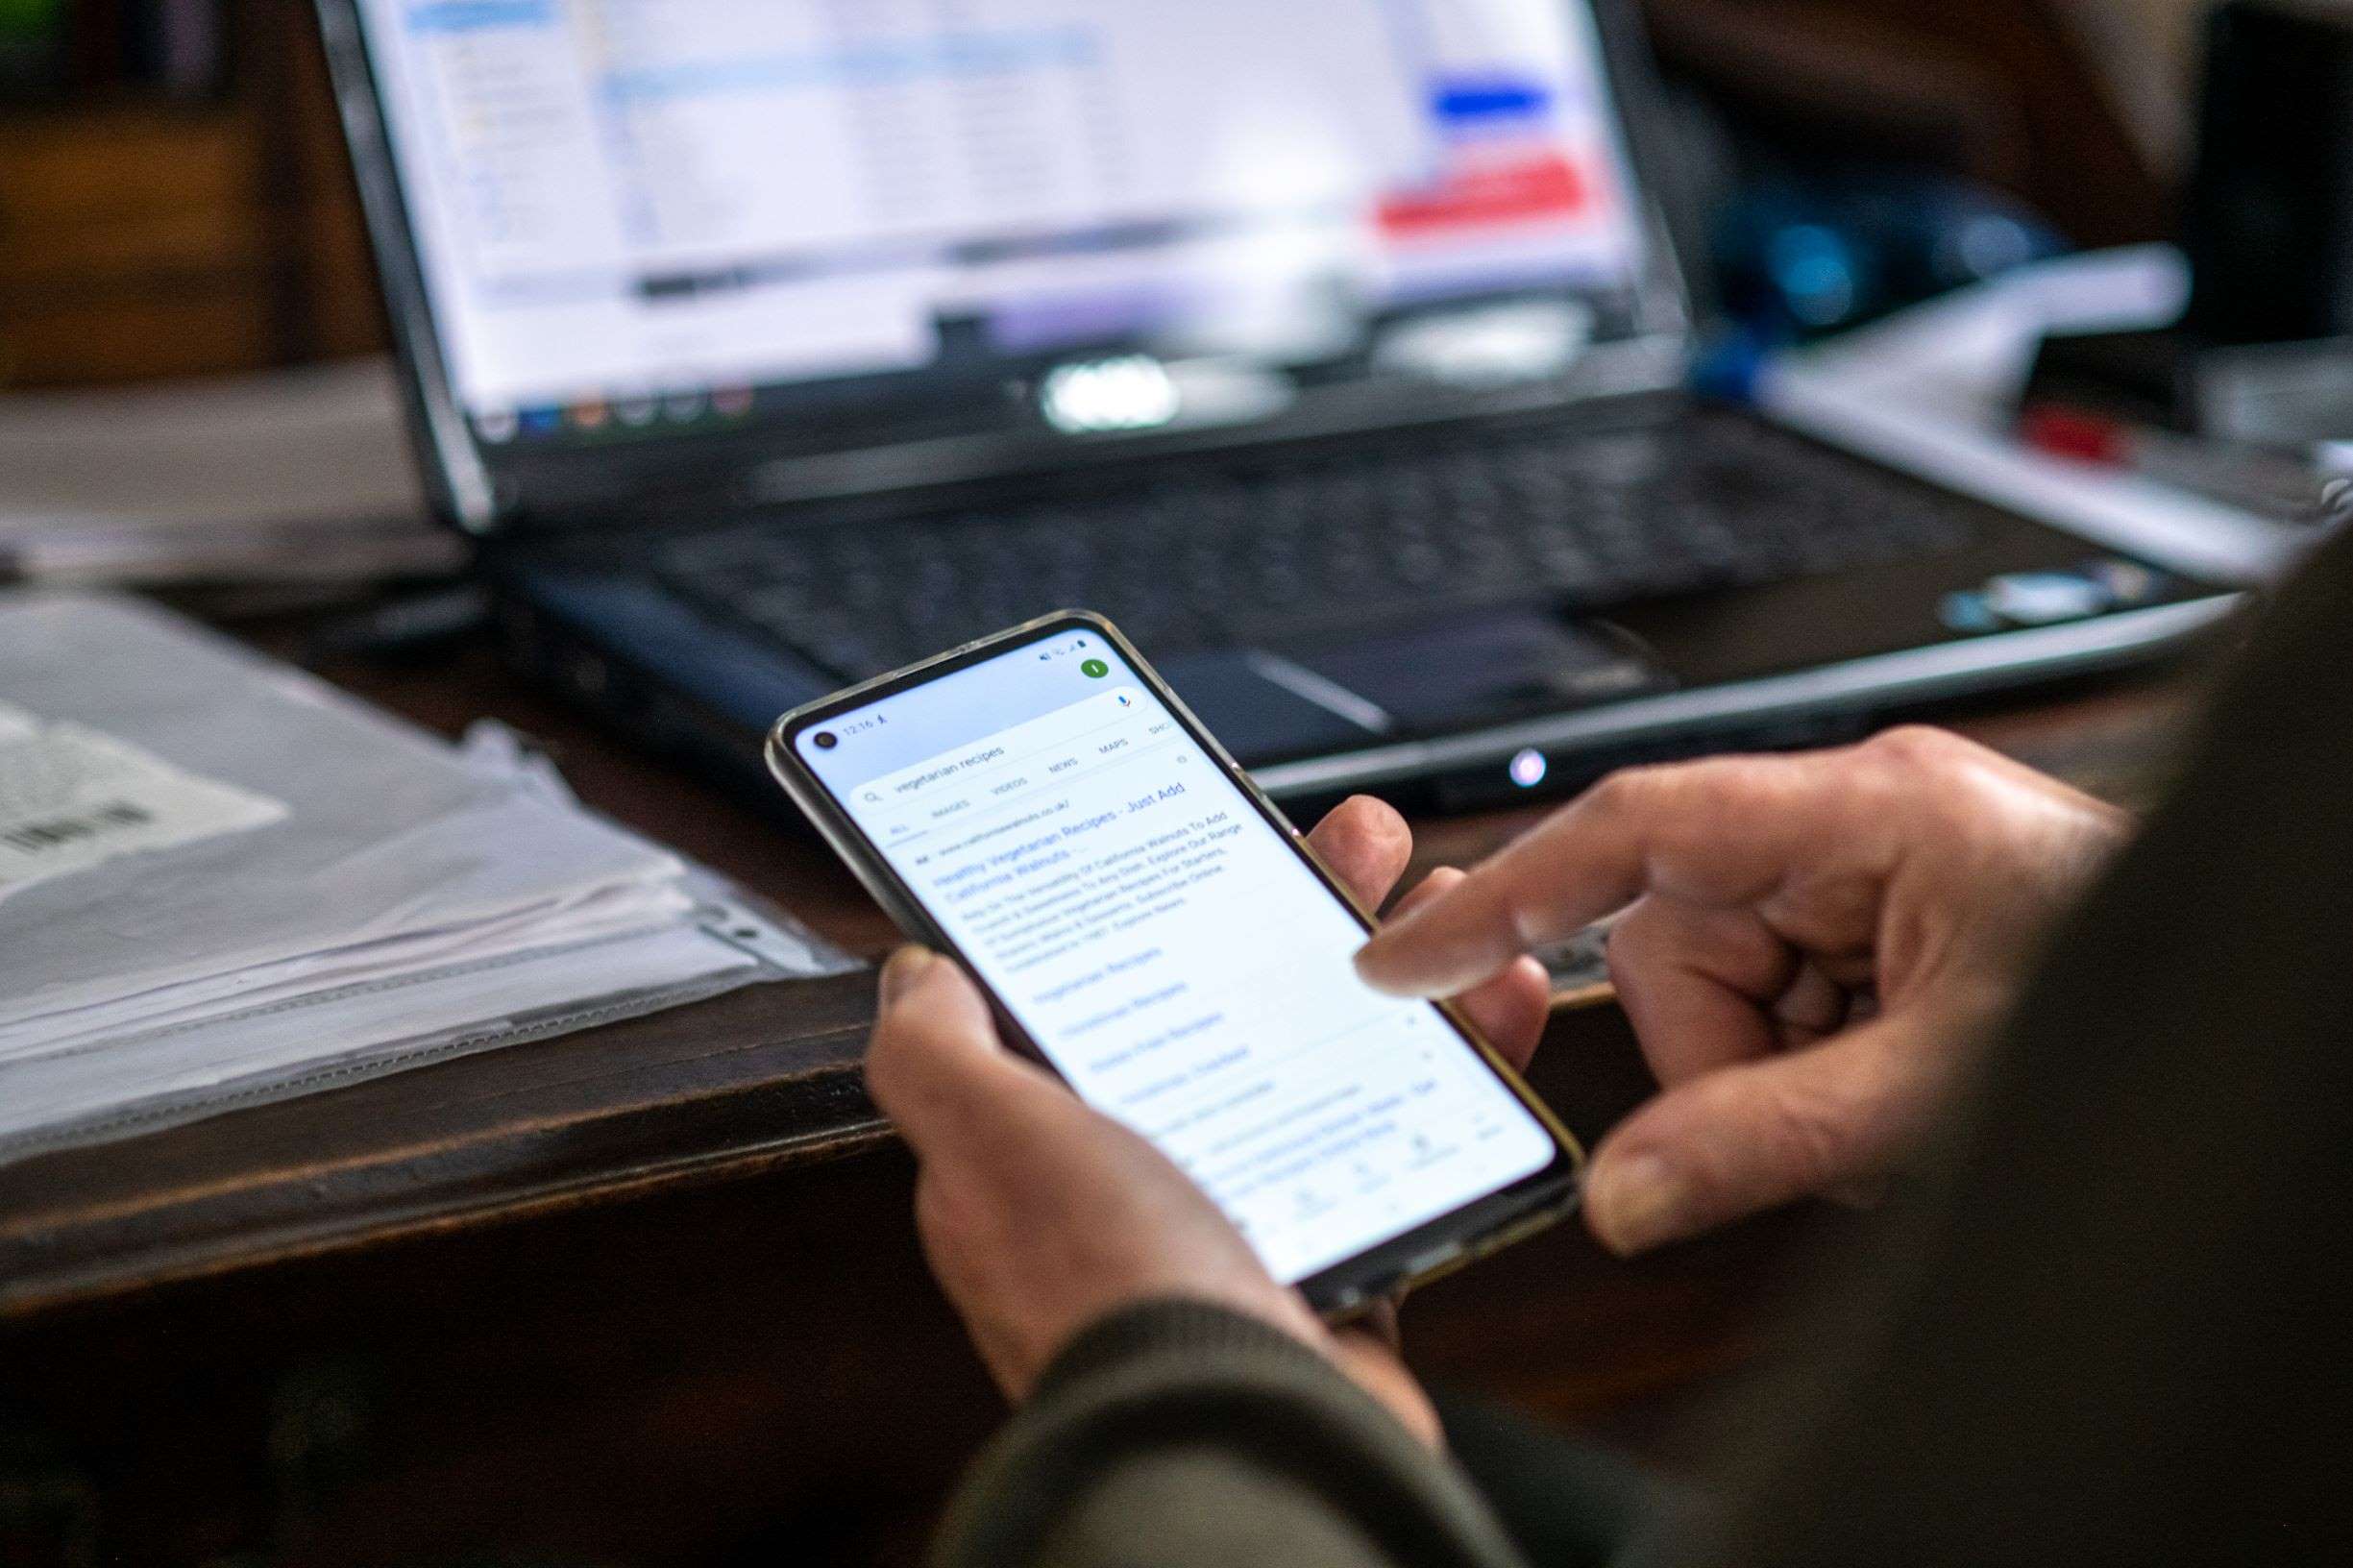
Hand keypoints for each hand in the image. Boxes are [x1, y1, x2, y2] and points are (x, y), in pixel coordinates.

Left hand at [863, 796, 1550, 1443]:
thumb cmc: (1117, 1302)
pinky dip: (1454, 1071)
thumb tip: (910, 974)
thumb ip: (937, 1056)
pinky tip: (1492, 1007)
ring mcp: (1249, 1224)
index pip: (1101, 997)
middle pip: (1229, 1011)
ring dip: (1389, 975)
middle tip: (1360, 842)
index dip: (1162, 909)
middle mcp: (1143, 1188)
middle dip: (1298, 915)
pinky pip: (1404, 1138)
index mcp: (1045, 1156)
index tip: (1225, 839)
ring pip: (1326, 1062)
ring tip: (1448, 900)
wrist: (1250, 1447)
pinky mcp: (1343, 1264)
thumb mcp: (995, 1144)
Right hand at [1356, 727, 2124, 1255]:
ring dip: (1772, 1070)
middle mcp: (1848, 826)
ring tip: (1879, 1100)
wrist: (2265, 994)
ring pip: (1712, 990)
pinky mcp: (1867, 925)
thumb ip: (1766, 1138)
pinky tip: (1882, 1085)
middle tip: (1824, 1109)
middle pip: (1670, 938)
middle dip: (1726, 1049)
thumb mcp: (1940, 1082)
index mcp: (1867, 810)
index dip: (1505, 889)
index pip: (1638, 830)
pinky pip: (1767, 1009)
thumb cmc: (2130, 970)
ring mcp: (1857, 876)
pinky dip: (1805, 1071)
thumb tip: (1621, 1190)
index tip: (1403, 952)